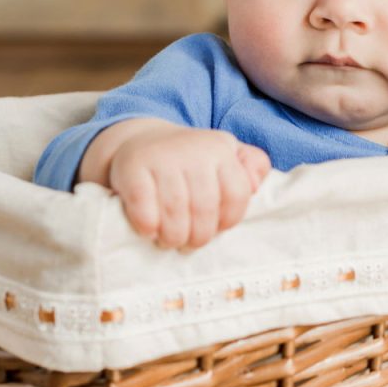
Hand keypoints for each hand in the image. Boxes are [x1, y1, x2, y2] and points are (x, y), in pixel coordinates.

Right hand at [106, 122, 270, 249]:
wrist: (142, 141)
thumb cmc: (192, 159)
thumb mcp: (228, 153)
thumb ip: (253, 165)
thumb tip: (255, 186)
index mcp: (220, 149)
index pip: (237, 195)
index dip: (227, 221)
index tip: (216, 230)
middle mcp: (193, 149)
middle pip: (205, 209)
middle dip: (199, 236)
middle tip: (189, 245)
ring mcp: (162, 157)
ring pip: (176, 211)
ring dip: (174, 236)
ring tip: (170, 242)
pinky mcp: (132, 168)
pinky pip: (144, 209)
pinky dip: (148, 227)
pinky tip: (149, 231)